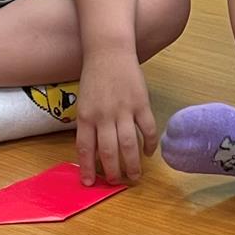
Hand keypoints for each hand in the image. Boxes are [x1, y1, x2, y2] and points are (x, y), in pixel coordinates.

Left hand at [75, 50, 157, 185]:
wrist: (109, 51)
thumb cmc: (95, 76)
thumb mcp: (84, 101)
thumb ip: (88, 124)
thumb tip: (94, 151)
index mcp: (86, 116)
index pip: (86, 149)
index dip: (87, 169)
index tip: (90, 183)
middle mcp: (104, 115)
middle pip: (109, 152)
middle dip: (112, 172)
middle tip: (115, 181)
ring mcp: (124, 109)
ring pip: (129, 145)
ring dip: (132, 165)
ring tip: (134, 176)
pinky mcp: (141, 103)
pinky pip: (148, 129)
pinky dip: (150, 144)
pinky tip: (149, 153)